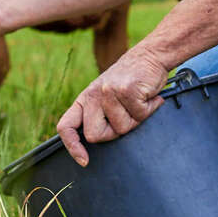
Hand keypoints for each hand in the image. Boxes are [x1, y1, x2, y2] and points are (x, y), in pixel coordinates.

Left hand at [55, 49, 169, 165]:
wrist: (151, 55)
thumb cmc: (131, 82)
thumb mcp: (107, 96)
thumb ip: (98, 115)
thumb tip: (94, 142)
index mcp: (84, 99)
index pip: (66, 126)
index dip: (72, 146)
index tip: (84, 161)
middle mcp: (92, 95)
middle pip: (94, 135)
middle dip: (114, 133)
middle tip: (128, 116)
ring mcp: (107, 92)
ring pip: (121, 128)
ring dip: (136, 119)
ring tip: (140, 101)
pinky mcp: (126, 90)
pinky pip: (139, 116)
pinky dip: (150, 109)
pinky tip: (150, 96)